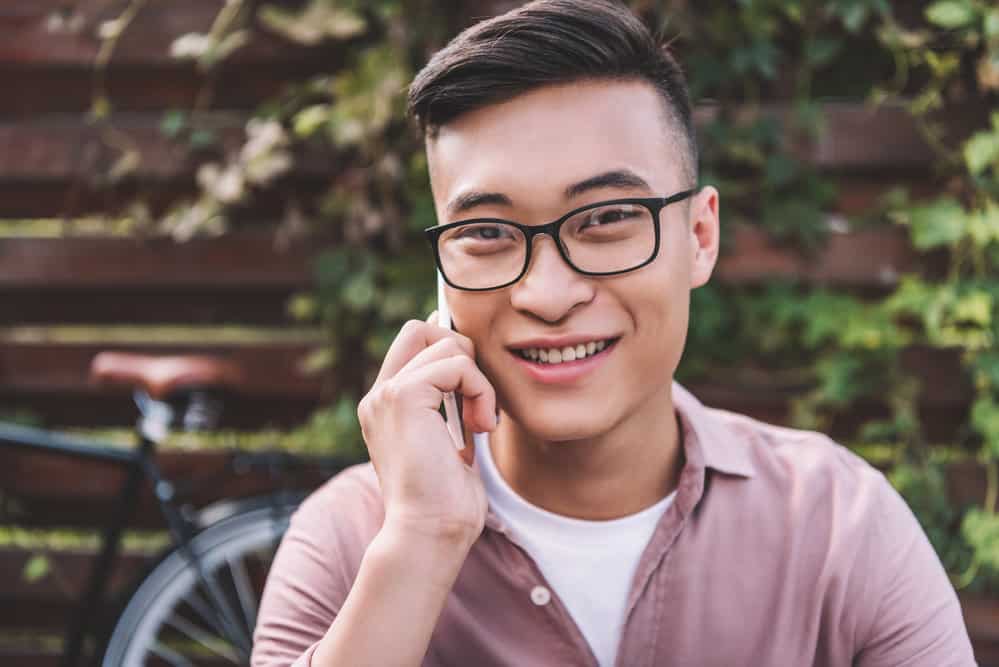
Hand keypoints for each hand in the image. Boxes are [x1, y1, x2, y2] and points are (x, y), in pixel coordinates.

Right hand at [356, 313, 496, 548]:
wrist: (430, 534)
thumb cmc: (446, 503)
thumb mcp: (450, 443)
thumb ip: (452, 405)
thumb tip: (465, 366)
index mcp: (385, 407)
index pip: (411, 345)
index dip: (449, 349)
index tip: (474, 389)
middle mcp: (379, 397)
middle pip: (420, 330)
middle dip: (461, 353)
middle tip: (477, 399)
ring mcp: (386, 395)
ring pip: (446, 343)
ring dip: (478, 380)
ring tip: (481, 421)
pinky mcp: (403, 396)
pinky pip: (456, 364)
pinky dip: (480, 389)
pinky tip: (482, 424)